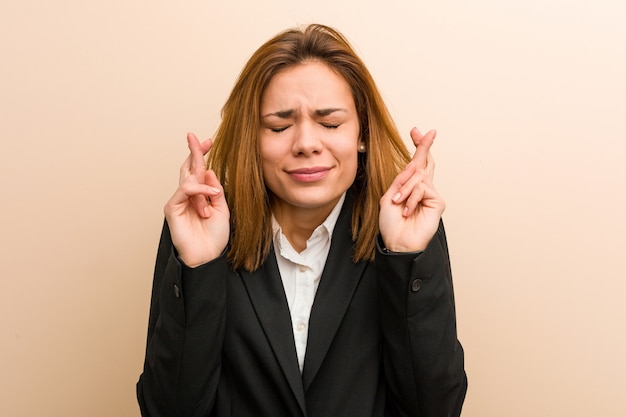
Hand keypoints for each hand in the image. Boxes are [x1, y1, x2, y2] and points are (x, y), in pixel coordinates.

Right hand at [164, 133, 229, 266]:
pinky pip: (185, 189)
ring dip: (204, 188)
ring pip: (189, 179)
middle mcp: (188, 196)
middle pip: (188, 167)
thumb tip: (209, 171)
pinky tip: (209, 197)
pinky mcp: (172, 207)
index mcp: (200, 196)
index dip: (202, 155)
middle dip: (194, 151)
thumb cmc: (214, 237)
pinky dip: (199, 191)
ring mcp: (179, 200)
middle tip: (196, 137)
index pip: (199, 171)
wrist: (207, 256)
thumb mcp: (222, 209)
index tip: (209, 141)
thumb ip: (216, 190)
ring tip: (213, 200)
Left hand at [379, 127, 444, 251]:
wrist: (397, 243)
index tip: (416, 131)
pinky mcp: (437, 202)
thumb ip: (400, 180)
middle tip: (427, 132)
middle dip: (424, 146)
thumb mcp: (389, 197)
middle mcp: (422, 189)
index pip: (416, 164)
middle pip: (426, 162)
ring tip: (398, 203)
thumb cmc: (391, 224)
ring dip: (404, 189)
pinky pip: (422, 188)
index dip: (418, 147)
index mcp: (409, 188)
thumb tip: (413, 165)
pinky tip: (407, 210)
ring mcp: (431, 195)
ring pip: (418, 177)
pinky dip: (411, 197)